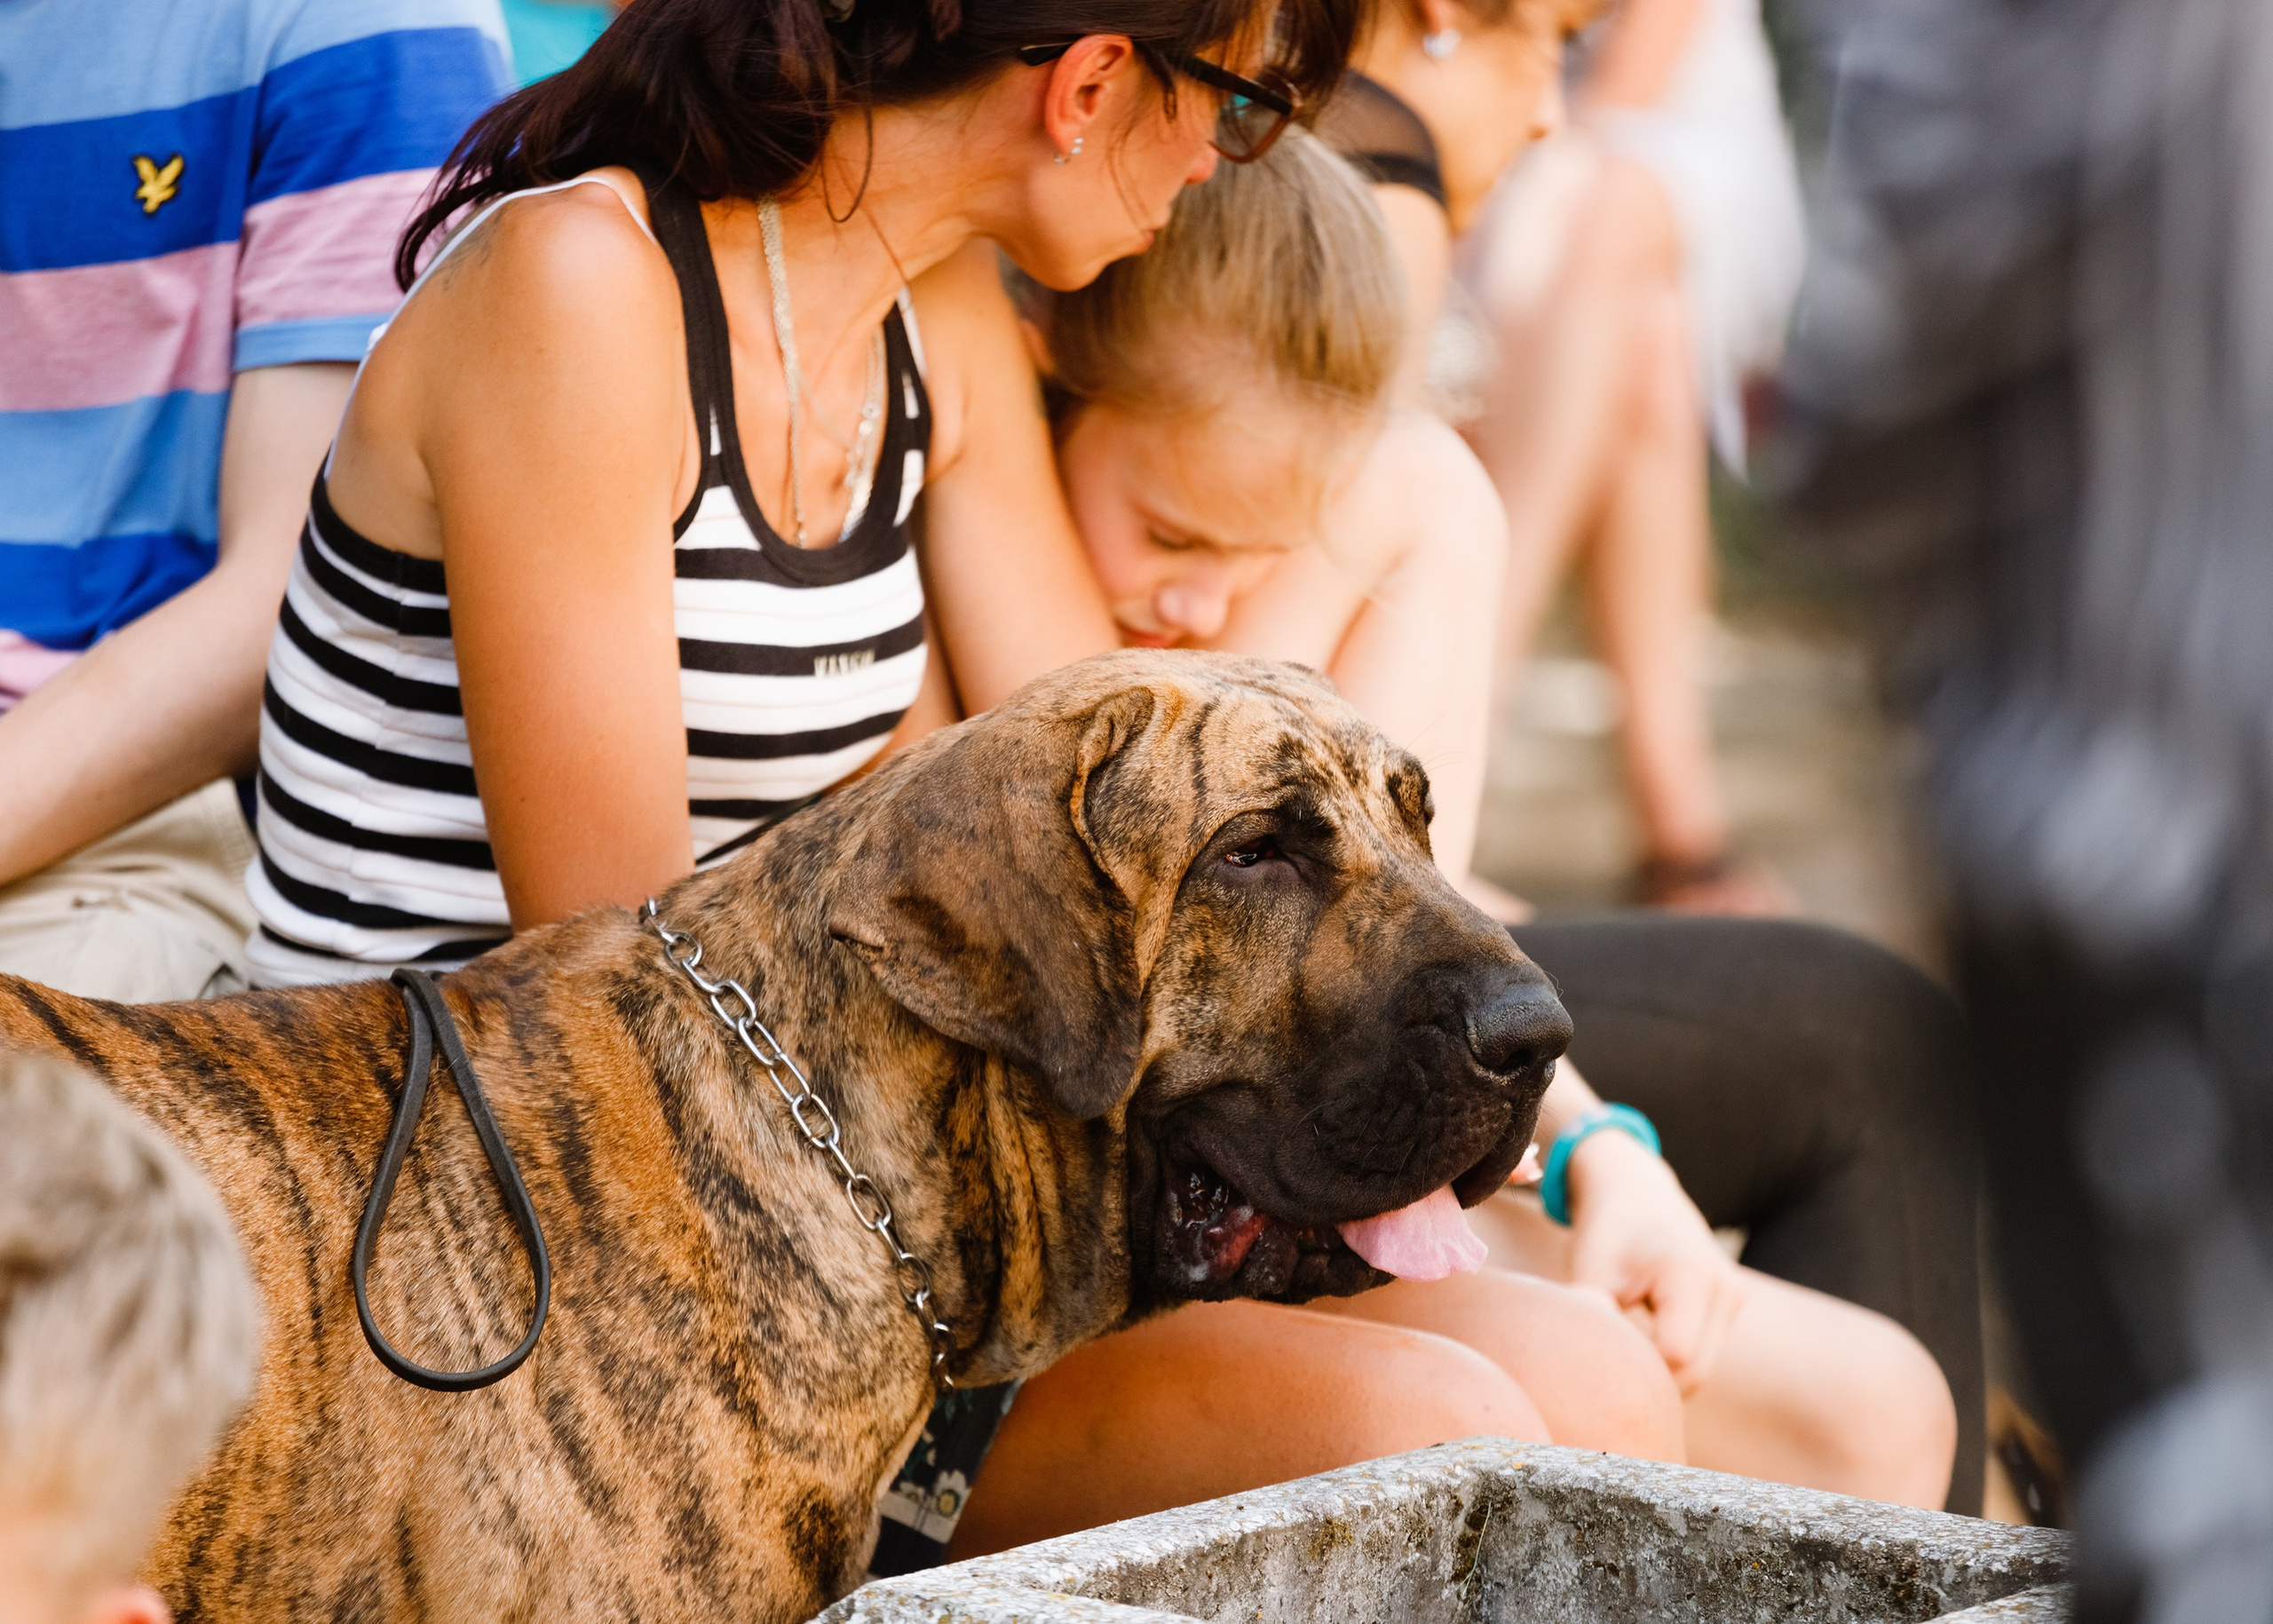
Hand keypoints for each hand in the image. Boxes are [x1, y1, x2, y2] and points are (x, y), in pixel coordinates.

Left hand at [1561, 1128, 1742, 1393]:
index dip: (1637, 1373)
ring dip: (1661, 1373)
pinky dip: (1671, 1359)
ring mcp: (1733, 1297)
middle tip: (1604, 1372)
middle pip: (1695, 1373)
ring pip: (1701, 1369)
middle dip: (1650, 1383)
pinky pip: (1703, 1352)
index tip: (1599, 1362)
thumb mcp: (1590, 1271)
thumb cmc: (1606, 1229)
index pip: (1676, 1359)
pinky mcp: (1729, 1303)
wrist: (1635, 1187)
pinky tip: (1639, 1343)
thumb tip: (1582, 1373)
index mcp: (1692, 1277)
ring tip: (1620, 1351)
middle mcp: (1724, 1289)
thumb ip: (1593, 1319)